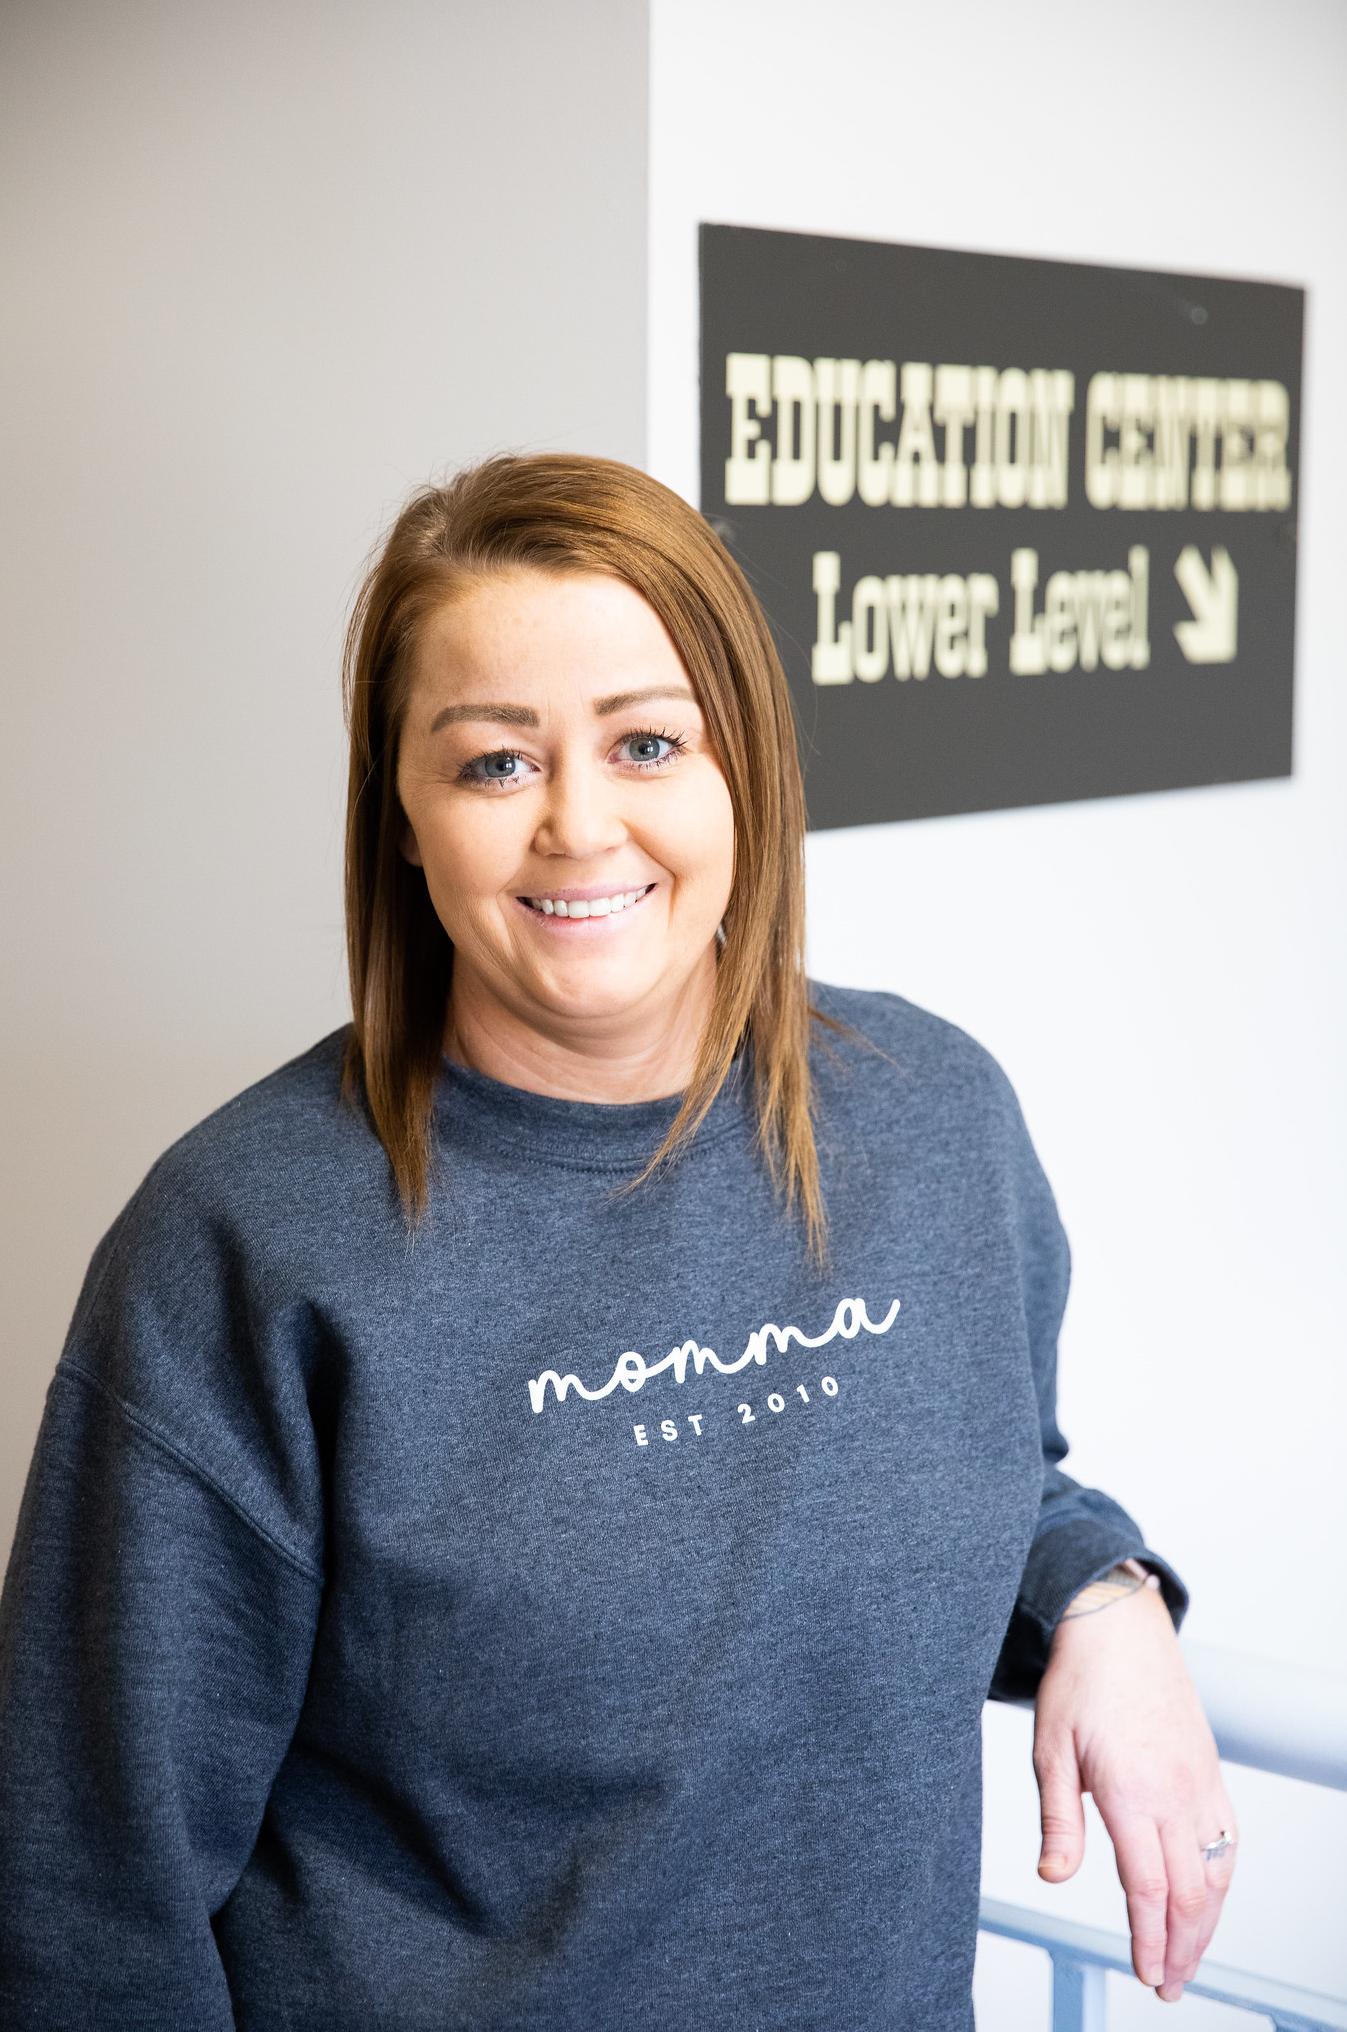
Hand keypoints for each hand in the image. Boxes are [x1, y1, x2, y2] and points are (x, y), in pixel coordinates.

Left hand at [1031, 1574, 1237, 2002]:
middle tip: (1167, 1984)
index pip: (1150, 1889)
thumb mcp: (1050, 1749)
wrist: (1119, 1627)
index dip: (1150, 1940)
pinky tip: (1210, 1900)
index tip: (1146, 1973)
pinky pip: (1228, 1838)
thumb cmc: (1080, 1682)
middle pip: (1192, 1894)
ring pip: (1217, 1872)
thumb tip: (1054, 1877)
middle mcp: (1176, 1792)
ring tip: (1187, 1957)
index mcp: (1132, 1792)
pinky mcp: (1211, 1770)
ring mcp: (1200, 1781)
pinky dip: (1223, 1880)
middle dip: (1181, 1948)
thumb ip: (1058, 1820)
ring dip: (1207, 1924)